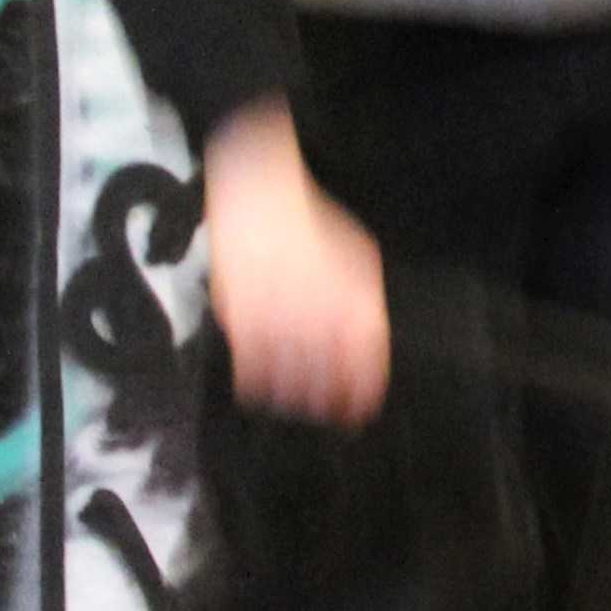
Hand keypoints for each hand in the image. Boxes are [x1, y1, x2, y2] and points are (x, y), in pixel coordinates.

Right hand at [201, 101, 389, 425]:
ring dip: (292, 399)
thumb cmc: (313, 223)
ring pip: (289, 381)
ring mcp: (282, 320)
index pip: (366, 363)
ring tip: (291, 404)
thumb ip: (364, 299)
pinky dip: (255, 385)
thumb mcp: (358, 256)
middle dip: (327, 403)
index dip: (363, 391)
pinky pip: (251, 369)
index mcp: (355, 301)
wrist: (260, 197)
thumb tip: (365, 339)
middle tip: (324, 413)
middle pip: (328, 379)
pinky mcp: (245, 320)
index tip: (360, 409)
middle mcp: (321, 316)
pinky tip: (256, 389)